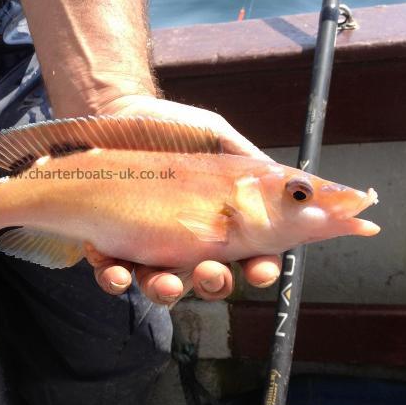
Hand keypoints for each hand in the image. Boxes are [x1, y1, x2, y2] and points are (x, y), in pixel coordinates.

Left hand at [85, 93, 281, 304]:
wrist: (112, 114)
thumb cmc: (167, 128)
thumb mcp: (216, 137)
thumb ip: (250, 163)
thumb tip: (295, 185)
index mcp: (218, 219)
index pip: (249, 254)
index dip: (259, 268)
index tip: (260, 270)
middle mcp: (186, 239)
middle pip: (209, 279)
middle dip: (214, 283)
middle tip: (211, 271)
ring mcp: (146, 246)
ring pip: (162, 286)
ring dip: (167, 290)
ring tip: (165, 281)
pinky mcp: (110, 247)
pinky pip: (114, 277)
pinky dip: (116, 281)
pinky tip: (118, 273)